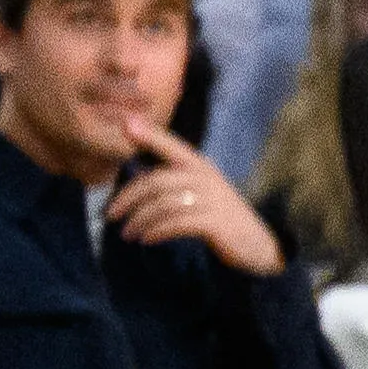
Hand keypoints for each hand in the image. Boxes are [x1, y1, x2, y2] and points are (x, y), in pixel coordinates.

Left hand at [106, 142, 282, 274]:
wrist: (256, 246)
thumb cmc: (220, 217)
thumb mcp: (199, 192)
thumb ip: (172, 179)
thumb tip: (137, 172)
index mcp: (201, 167)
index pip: (171, 147)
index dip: (149, 135)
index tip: (126, 123)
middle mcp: (208, 178)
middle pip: (157, 180)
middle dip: (128, 197)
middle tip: (111, 215)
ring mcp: (214, 200)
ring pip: (164, 203)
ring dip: (140, 220)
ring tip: (127, 234)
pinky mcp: (217, 223)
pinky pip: (178, 223)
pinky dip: (158, 231)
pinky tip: (147, 240)